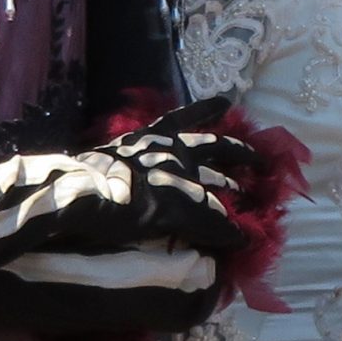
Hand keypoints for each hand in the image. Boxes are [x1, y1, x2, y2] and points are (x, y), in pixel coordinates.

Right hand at [89, 97, 262, 254]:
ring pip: (220, 182)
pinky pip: (213, 220)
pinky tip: (241, 239)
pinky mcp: (182, 207)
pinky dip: (227, 232)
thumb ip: (123, 155)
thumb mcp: (109, 155)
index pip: (183, 117)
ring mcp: (180, 178)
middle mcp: (172, 152)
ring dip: (236, 190)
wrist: (81, 191)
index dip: (206, 109)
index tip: (225, 101)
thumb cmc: (84, 173)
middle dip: (239, 151)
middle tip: (260, 156)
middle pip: (216, 146)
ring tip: (251, 195)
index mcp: (152, 137)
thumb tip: (113, 163)